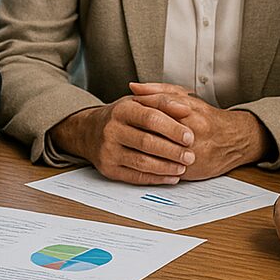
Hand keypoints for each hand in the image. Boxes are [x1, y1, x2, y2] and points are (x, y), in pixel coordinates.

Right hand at [52, 96, 196, 183]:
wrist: (89, 131)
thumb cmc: (121, 116)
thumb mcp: (139, 101)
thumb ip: (163, 101)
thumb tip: (185, 108)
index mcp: (122, 109)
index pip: (150, 118)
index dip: (172, 128)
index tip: (189, 136)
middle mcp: (112, 130)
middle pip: (146, 142)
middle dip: (172, 151)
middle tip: (190, 156)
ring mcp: (108, 151)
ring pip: (141, 162)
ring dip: (166, 167)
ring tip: (182, 167)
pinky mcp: (109, 169)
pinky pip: (135, 176)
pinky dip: (156, 178)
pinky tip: (170, 176)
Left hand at [130, 83, 271, 178]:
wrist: (234, 140)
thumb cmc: (207, 117)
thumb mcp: (186, 97)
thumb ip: (159, 91)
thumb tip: (133, 87)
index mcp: (190, 111)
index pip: (158, 109)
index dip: (138, 111)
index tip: (122, 110)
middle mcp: (193, 132)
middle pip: (156, 133)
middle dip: (136, 133)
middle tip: (121, 132)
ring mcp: (193, 153)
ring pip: (159, 154)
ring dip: (141, 151)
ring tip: (127, 146)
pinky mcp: (193, 170)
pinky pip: (166, 170)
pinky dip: (152, 166)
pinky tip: (140, 161)